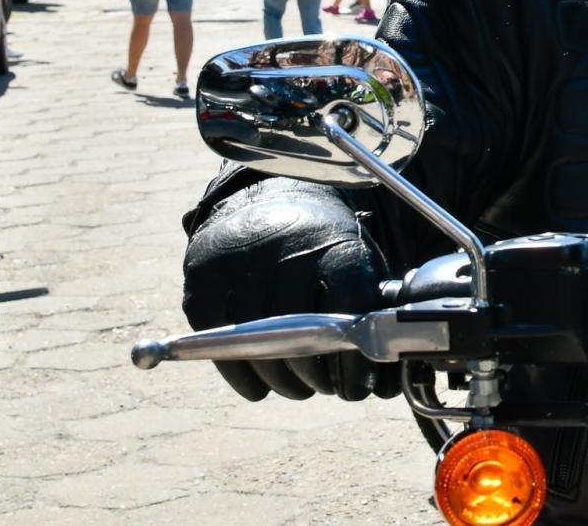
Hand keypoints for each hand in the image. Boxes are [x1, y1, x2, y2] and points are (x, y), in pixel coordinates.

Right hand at [182, 178, 396, 401]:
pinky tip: (260, 387)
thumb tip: (384, 379)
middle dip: (316, 375)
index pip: (350, 305)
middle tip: (326, 389)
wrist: (270, 197)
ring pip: (256, 341)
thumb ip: (369, 310)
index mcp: (334, 245)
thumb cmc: (323, 245)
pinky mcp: (203, 277)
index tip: (358, 385)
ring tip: (299, 388)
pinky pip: (216, 338)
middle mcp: (286, 249)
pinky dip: (240, 373)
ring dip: (280, 379)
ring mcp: (240, 262)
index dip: (356, 356)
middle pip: (299, 331)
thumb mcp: (356, 259)